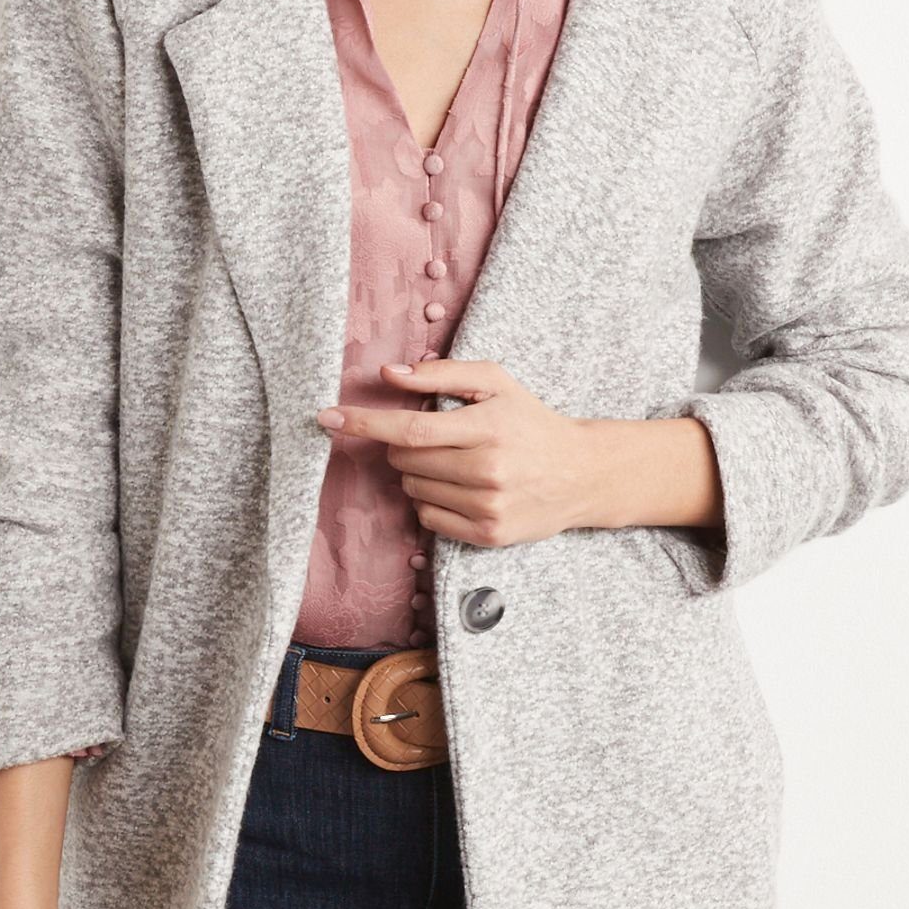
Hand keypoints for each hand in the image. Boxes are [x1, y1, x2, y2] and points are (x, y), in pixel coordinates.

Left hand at [315, 355, 592, 547]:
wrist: (581, 474)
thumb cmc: (530, 421)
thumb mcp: (496, 384)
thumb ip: (441, 373)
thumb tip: (389, 373)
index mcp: (487, 427)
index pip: (410, 429)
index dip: (365, 423)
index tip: (327, 417)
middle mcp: (487, 470)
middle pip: (406, 461)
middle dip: (404, 447)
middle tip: (435, 439)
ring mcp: (487, 507)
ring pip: (414, 490)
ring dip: (420, 474)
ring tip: (456, 464)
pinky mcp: (487, 535)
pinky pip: (428, 518)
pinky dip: (432, 501)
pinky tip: (461, 489)